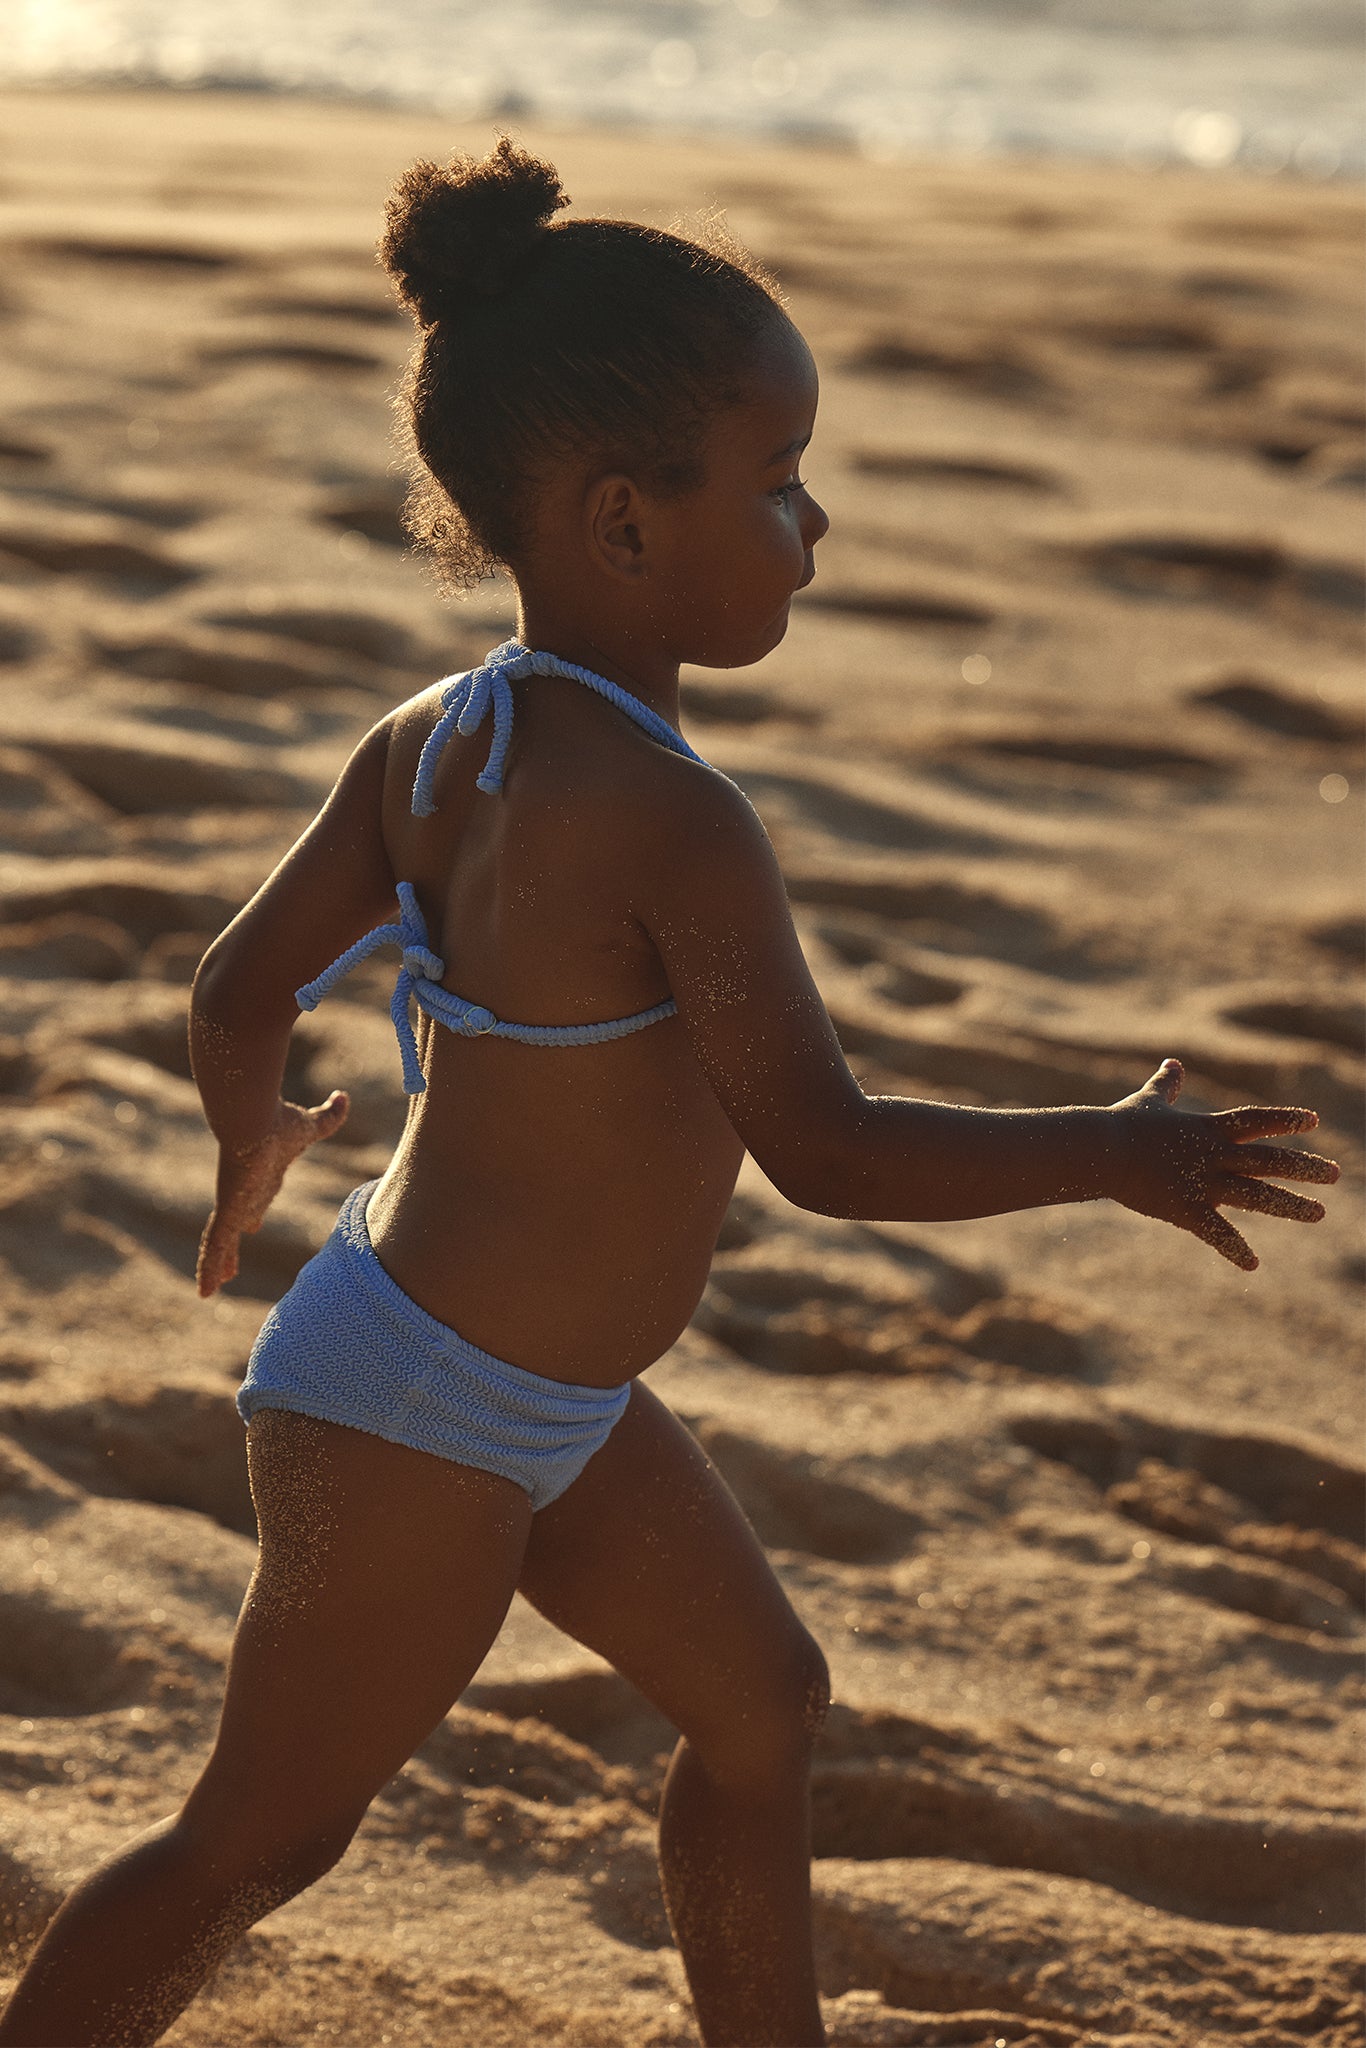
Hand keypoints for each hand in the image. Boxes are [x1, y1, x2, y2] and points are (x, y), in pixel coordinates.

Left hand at [197, 1090, 348, 1297]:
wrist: (252, 1121)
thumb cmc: (279, 1123)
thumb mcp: (311, 1126)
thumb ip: (327, 1116)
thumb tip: (344, 1096)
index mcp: (262, 1176)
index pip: (257, 1198)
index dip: (252, 1212)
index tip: (250, 1224)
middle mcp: (245, 1193)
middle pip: (237, 1224)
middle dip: (233, 1243)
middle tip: (229, 1262)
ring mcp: (232, 1205)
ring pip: (222, 1241)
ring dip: (217, 1264)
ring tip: (210, 1289)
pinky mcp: (226, 1214)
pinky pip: (216, 1247)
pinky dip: (209, 1269)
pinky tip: (205, 1292)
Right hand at [1108, 1058, 1337, 1270]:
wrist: (1100, 1148)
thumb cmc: (1122, 1124)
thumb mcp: (1150, 1100)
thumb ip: (1168, 1085)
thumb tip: (1173, 1063)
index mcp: (1207, 1128)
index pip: (1255, 1121)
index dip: (1285, 1120)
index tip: (1313, 1121)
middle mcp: (1213, 1154)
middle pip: (1268, 1160)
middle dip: (1304, 1167)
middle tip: (1335, 1174)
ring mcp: (1202, 1182)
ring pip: (1256, 1195)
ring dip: (1289, 1205)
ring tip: (1318, 1213)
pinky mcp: (1184, 1208)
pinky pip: (1215, 1232)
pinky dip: (1234, 1248)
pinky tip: (1252, 1264)